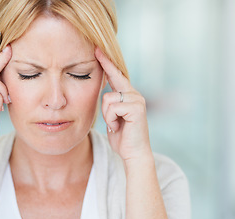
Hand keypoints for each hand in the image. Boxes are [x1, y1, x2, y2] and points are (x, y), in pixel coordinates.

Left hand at [95, 47, 151, 161]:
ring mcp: (136, 100)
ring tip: (116, 125)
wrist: (133, 153)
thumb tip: (104, 95)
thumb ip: (110, 105)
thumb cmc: (122, 137)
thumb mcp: (113, 117)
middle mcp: (134, 94)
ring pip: (107, 98)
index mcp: (128, 95)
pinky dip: (111, 120)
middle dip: (105, 100)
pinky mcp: (136, 108)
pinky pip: (112, 108)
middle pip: (110, 84)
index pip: (116, 75)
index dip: (107, 62)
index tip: (97, 49)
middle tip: (110, 113)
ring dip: (106, 115)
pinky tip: (118, 128)